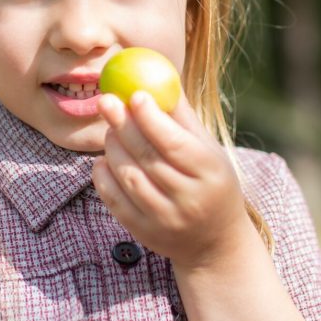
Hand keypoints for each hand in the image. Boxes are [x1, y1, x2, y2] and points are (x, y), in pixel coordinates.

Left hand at [92, 90, 257, 271]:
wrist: (215, 242)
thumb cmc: (211, 182)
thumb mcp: (209, 149)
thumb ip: (183, 117)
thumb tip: (158, 78)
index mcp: (209, 172)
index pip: (174, 142)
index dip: (151, 118)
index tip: (133, 94)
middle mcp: (189, 198)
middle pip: (147, 157)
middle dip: (123, 126)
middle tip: (106, 101)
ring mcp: (165, 219)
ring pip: (129, 177)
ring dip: (113, 149)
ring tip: (111, 131)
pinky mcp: (145, 233)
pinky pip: (115, 201)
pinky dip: (104, 177)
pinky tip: (105, 160)